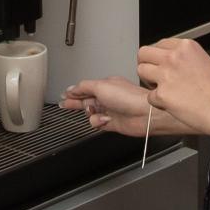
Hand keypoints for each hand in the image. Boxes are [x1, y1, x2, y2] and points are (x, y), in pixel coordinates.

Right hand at [61, 77, 182, 137]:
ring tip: (93, 112)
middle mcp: (108, 97)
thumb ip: (84, 87)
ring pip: (91, 114)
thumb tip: (72, 88)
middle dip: (75, 103)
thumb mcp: (101, 86)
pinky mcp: (112, 123)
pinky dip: (97, 122)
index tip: (64, 95)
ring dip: (90, 114)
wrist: (144, 114)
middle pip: (86, 100)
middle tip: (64, 104)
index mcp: (106, 85)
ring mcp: (110, 110)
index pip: (86, 88)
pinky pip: (97, 124)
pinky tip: (103, 120)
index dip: (74, 92)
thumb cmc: (129, 98)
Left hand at [136, 37, 209, 139]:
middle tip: (156, 77)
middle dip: (147, 65)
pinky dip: (159, 102)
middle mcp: (174, 56)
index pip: (158, 44)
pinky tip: (174, 104)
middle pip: (143, 53)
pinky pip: (149, 96)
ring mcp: (167, 74)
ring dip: (149, 82)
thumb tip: (167, 62)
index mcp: (185, 46)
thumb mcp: (203, 60)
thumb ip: (183, 58)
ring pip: (141, 71)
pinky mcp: (163, 93)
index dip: (158, 57)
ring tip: (165, 90)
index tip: (163, 65)